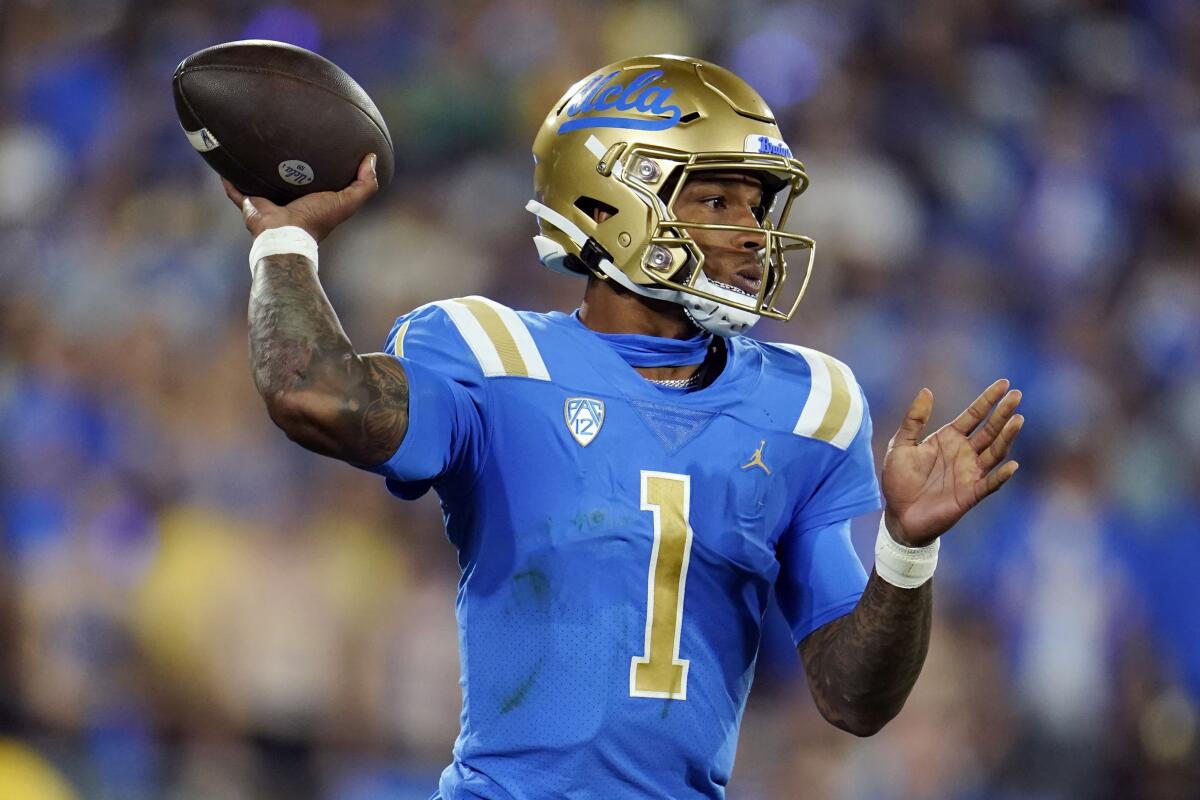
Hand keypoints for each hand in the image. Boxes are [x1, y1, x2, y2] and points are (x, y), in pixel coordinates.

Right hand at [222, 153, 378, 241]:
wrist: (285, 235)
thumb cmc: (316, 220)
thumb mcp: (347, 201)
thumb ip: (364, 184)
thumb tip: (372, 158)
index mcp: (309, 201)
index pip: (313, 181)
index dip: (315, 166)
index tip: (317, 145)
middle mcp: (288, 202)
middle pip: (284, 180)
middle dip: (282, 164)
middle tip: (281, 139)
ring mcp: (267, 203)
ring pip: (258, 182)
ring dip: (254, 168)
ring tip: (249, 144)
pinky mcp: (249, 205)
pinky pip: (235, 190)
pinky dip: (228, 179)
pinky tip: (222, 162)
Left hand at [881, 379, 1022, 546]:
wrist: (899, 516)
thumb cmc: (899, 480)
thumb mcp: (901, 445)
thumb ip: (914, 420)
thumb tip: (927, 390)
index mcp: (949, 438)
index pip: (974, 415)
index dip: (988, 399)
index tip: (1005, 383)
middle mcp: (964, 453)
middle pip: (989, 429)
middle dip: (1003, 413)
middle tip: (1017, 395)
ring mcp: (970, 473)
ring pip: (995, 452)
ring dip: (1007, 437)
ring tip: (1017, 420)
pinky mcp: (970, 495)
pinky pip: (990, 484)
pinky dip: (1001, 476)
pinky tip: (1012, 465)